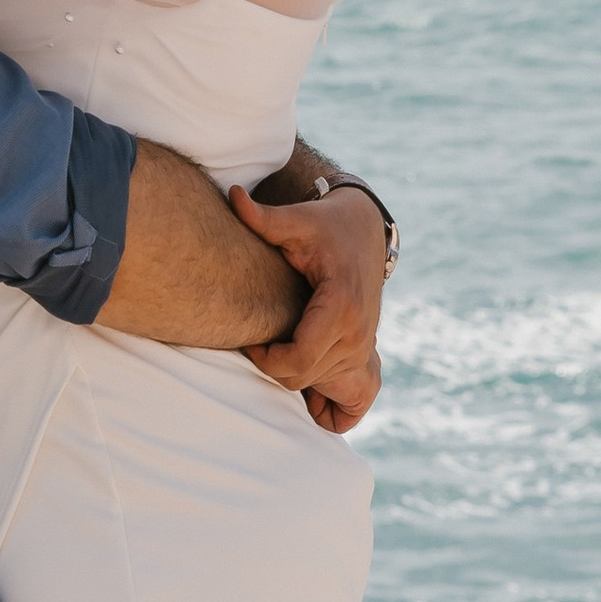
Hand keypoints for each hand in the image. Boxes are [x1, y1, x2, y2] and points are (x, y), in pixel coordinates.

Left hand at [230, 183, 388, 431]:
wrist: (364, 232)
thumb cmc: (325, 226)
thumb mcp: (296, 221)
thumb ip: (262, 217)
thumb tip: (232, 196)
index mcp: (341, 307)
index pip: (299, 359)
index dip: (266, 358)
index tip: (250, 343)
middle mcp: (358, 334)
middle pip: (303, 377)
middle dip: (272, 367)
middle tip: (255, 344)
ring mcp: (366, 348)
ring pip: (318, 386)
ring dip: (291, 377)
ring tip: (273, 350)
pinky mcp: (367, 356)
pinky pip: (350, 405)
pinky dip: (326, 404)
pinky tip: (301, 381)